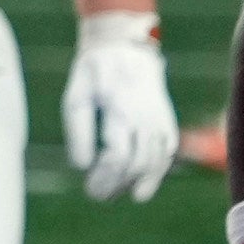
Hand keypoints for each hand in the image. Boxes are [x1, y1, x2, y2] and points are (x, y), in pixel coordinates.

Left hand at [62, 9, 176, 201]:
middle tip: (99, 195)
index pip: (118, 156)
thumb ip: (78, 132)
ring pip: (156, 161)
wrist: (124, 47)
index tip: (90, 188)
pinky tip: (142, 186)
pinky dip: (157, 172)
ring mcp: (158, 118)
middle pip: (137, 163)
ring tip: (119, 194)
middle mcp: (144, 116)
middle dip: (118, 185)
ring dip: (139, 183)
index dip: (105, 179)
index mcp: (120, 109)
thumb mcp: (76, 98)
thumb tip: (82, 166)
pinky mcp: (166, 120)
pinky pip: (167, 152)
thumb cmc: (94, 74)